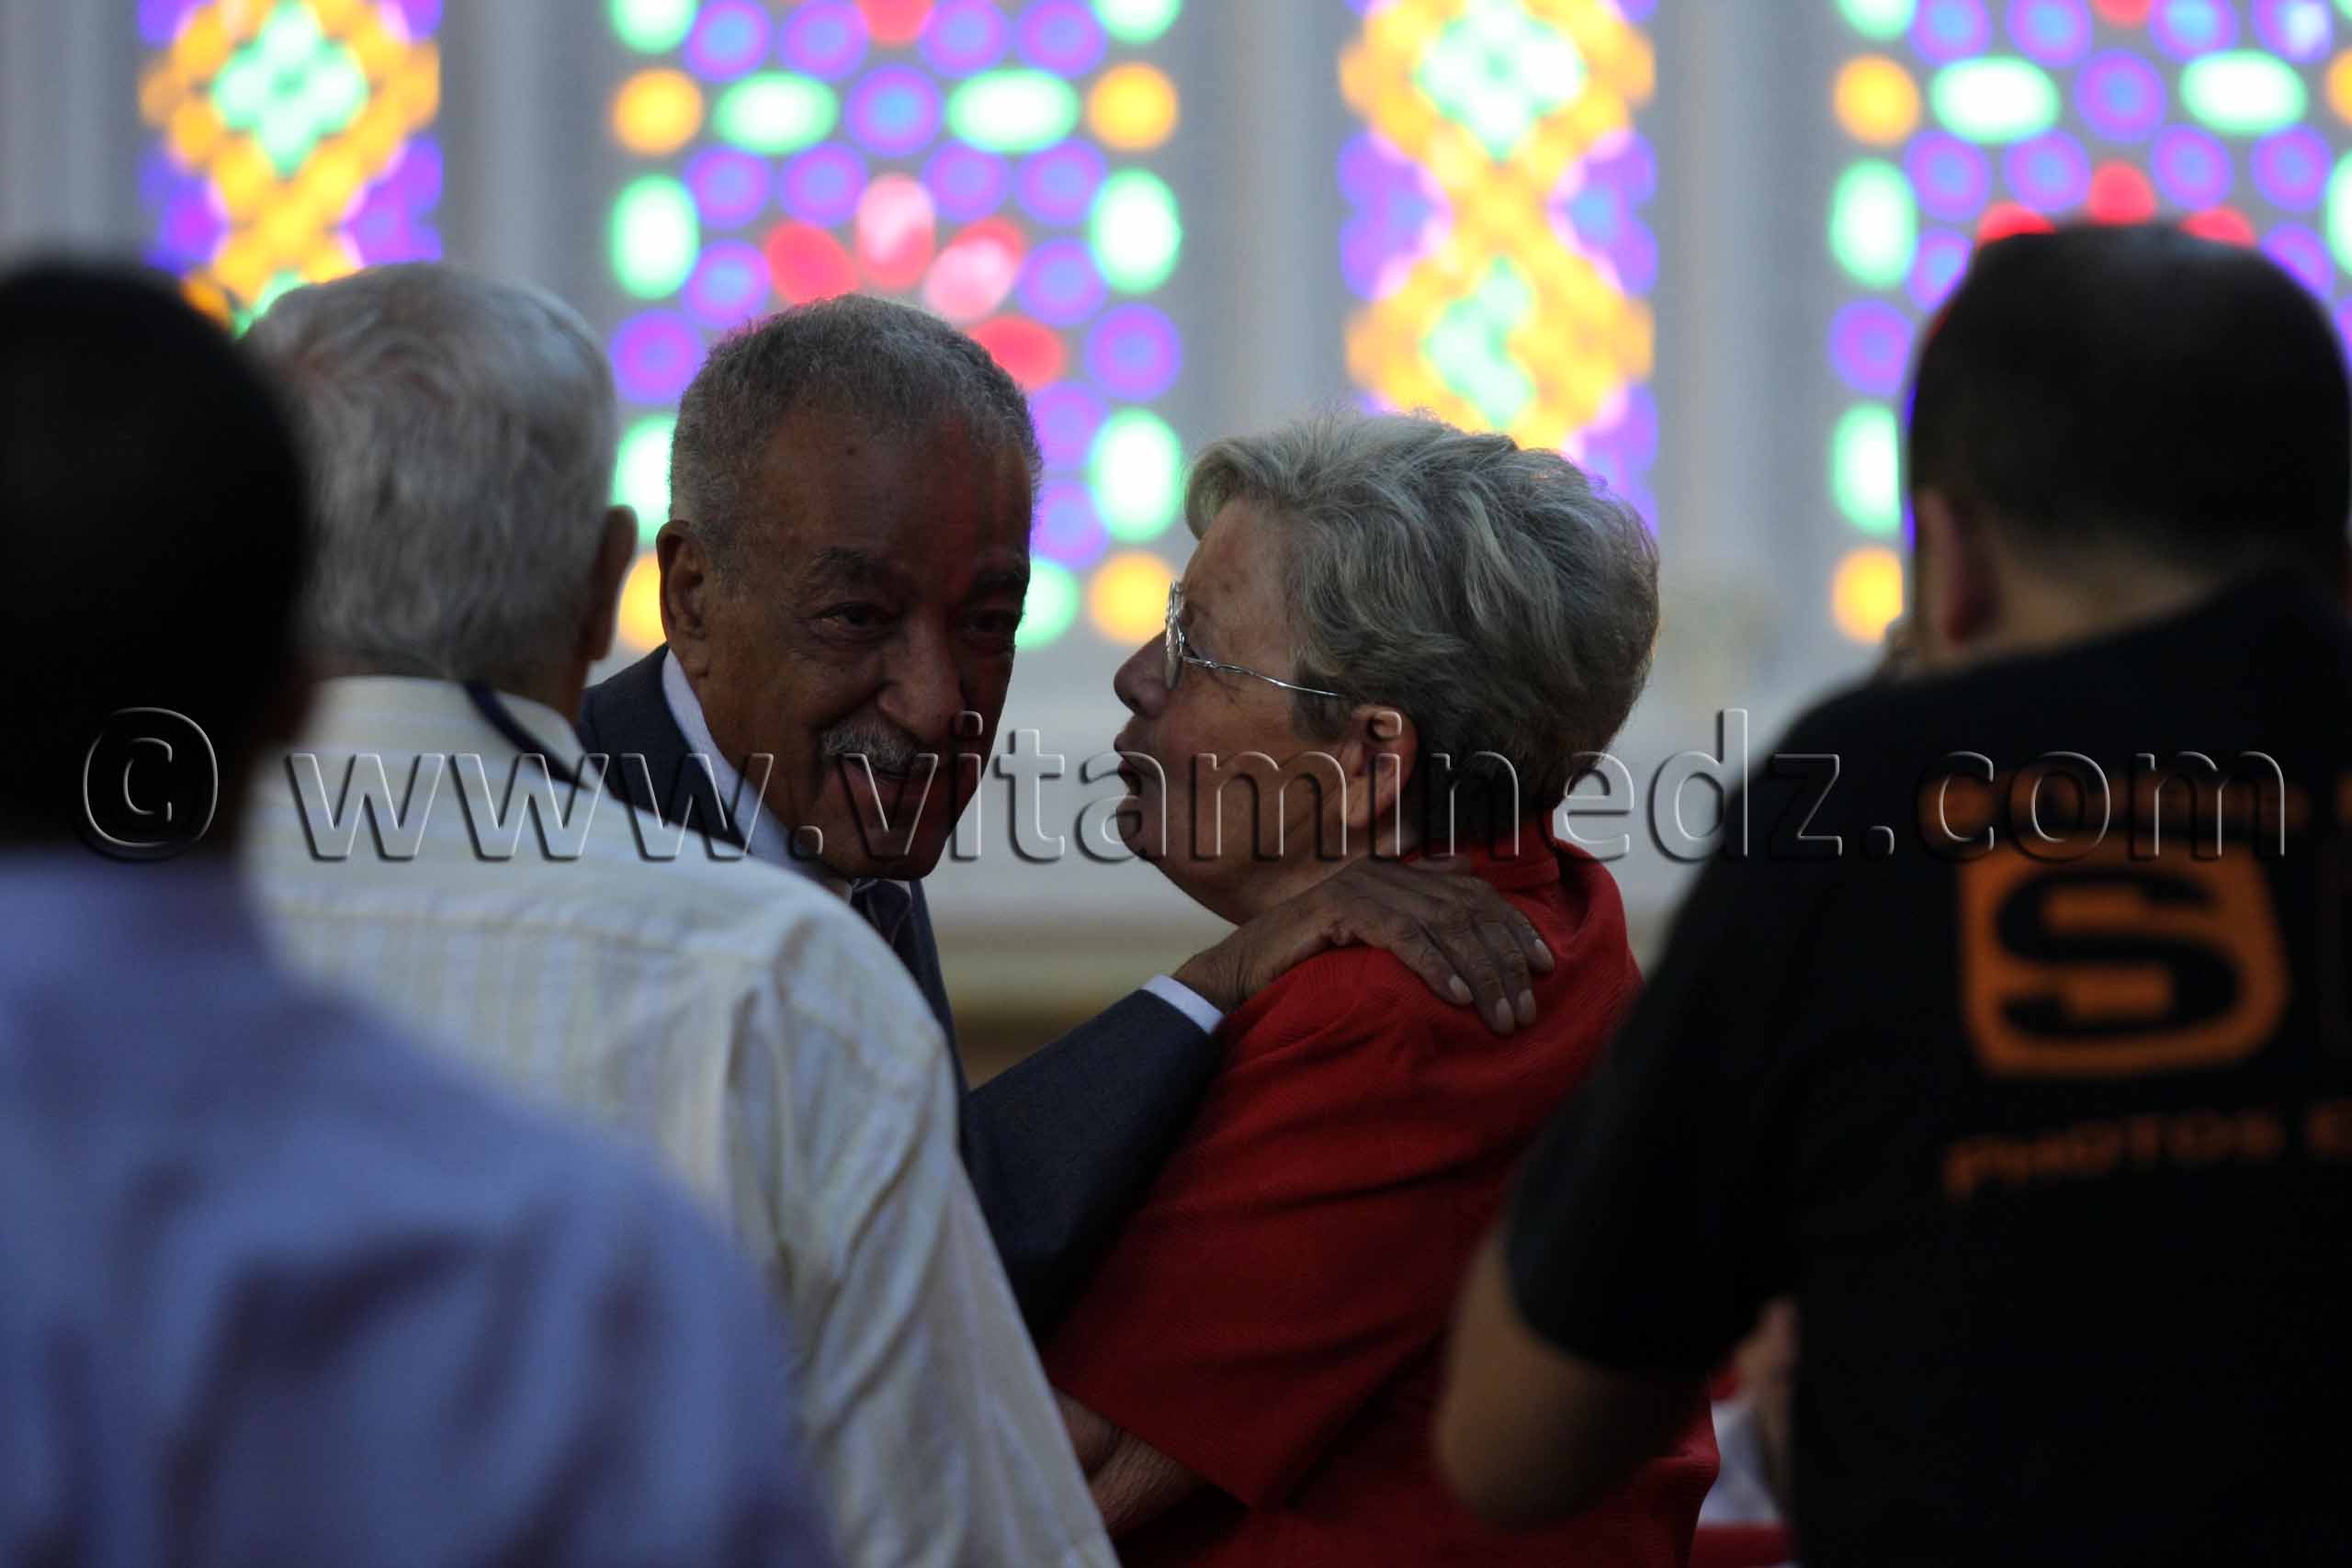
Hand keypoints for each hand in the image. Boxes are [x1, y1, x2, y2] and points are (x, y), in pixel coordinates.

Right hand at [1172, 856, 1553, 1033]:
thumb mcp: (1372, 943)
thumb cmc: (1305, 965)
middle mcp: (1382, 871)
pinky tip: (1456, 997)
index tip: (1544, 967)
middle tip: (1525, 1007)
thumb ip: (1415, 922)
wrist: (1236, 975)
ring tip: (1500, 1014)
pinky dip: (1433, 966)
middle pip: (1466, 908)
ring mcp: (1359, 885)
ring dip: (1478, 973)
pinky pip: (1400, 934)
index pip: (1474, 892)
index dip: (1513, 927)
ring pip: (1441, 923)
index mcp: (1396, 873)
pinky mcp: (1336, 908)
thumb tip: (1467, 896)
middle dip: (1503, 959)